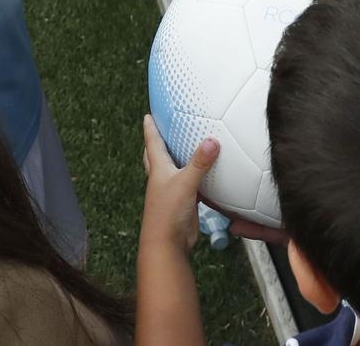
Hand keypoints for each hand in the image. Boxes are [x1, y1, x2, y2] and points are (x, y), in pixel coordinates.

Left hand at [140, 115, 219, 251]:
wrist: (167, 244)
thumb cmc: (168, 213)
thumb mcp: (185, 184)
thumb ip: (199, 163)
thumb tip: (211, 141)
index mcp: (158, 170)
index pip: (152, 144)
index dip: (151, 129)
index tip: (148, 115)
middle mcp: (162, 179)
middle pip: (156, 156)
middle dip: (157, 142)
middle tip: (162, 129)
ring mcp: (171, 191)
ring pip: (172, 170)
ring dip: (176, 159)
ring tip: (185, 147)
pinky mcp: (183, 202)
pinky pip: (188, 183)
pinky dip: (193, 175)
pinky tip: (203, 173)